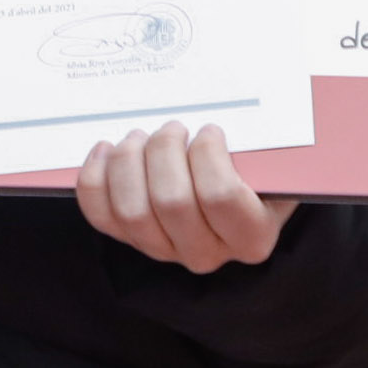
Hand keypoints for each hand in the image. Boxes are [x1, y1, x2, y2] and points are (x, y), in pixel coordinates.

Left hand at [75, 122, 295, 274]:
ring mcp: (164, 249)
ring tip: (140, 136)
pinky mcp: (129, 239)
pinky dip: (96, 177)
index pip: (221, 197)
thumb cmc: (253, 169)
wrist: (234, 192)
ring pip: (132, 210)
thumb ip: (262, 147)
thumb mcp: (271, 161)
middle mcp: (207, 252)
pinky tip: (107, 149)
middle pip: (171, 202)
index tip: (209, 129)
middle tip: (172, 127)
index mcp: (251, 235)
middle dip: (165, 151)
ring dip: (129, 161)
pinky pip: (100, 214)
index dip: (208, 154)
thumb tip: (247, 116)